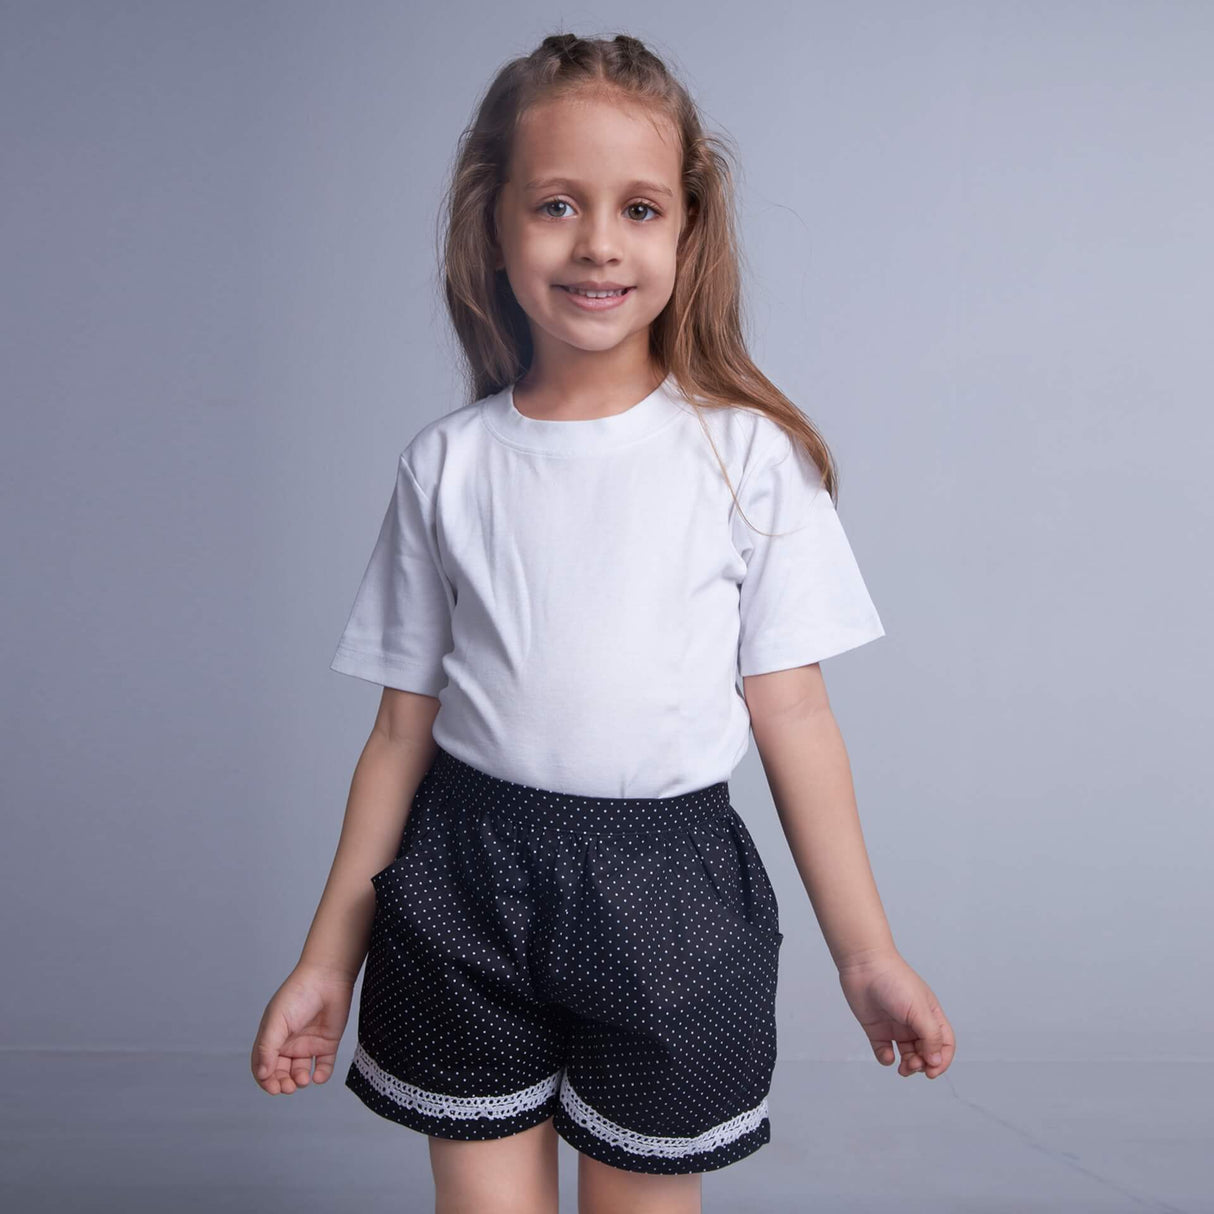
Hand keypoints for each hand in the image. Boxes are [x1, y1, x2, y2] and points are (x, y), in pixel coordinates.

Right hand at [251, 963, 355, 1093]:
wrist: (328, 978)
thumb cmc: (298, 994)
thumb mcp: (276, 1022)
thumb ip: (267, 1048)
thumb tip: (262, 1074)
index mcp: (272, 1037)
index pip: (263, 1065)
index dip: (265, 1079)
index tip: (272, 1087)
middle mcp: (289, 1043)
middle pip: (281, 1072)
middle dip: (282, 1083)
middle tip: (287, 1087)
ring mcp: (308, 1044)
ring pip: (300, 1072)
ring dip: (299, 1081)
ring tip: (303, 1080)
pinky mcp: (327, 1043)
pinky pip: (323, 1066)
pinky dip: (321, 1075)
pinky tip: (318, 1076)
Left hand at [837, 951, 954, 1078]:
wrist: (863, 966)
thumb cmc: (894, 981)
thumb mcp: (919, 1009)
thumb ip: (931, 1036)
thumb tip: (936, 1061)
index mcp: (930, 1015)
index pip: (945, 1043)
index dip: (942, 1060)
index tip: (932, 1070)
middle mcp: (914, 1023)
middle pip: (926, 1053)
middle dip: (923, 1065)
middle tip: (914, 1065)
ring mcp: (895, 1027)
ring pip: (908, 1056)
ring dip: (909, 1066)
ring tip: (904, 1067)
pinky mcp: (876, 1029)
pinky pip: (884, 1052)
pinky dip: (886, 1059)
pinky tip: (887, 1055)